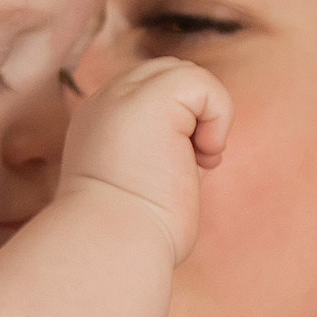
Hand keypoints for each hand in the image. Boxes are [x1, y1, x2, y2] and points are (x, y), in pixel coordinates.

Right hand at [57, 57, 229, 260]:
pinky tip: (202, 154)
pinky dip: (218, 116)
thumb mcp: (141, 184)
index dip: (181, 121)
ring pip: (188, 73)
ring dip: (208, 116)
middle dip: (195, 114)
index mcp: (99, 122)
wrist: (112, 244)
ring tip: (196, 159)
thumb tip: (200, 144)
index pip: (151, 90)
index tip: (177, 169)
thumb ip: (162, 152)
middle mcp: (105, 102)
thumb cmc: (131, 235)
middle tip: (192, 163)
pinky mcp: (150, 98)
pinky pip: (203, 83)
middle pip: (170, 72)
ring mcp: (123, 95)